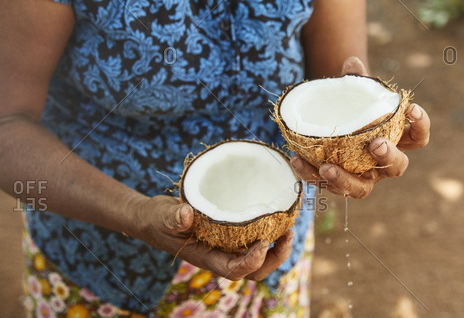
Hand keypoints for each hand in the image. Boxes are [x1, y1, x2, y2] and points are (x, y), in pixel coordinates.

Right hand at [131, 195, 292, 280]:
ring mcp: (226, 248)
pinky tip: (276, 214)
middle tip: (288, 234)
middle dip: (274, 257)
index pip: (236, 270)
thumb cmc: (156, 220)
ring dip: (276, 247)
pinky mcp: (229, 235)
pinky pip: (253, 240)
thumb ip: (172, 217)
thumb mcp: (162, 217)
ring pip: (258, 258)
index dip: (253, 260)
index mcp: (207, 258)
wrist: (153, 218)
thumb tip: (186, 215)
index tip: (264, 240)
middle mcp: (221, 256)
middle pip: (254, 270)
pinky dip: (268, 232)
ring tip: (288, 226)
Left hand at [290, 56, 429, 198]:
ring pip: (361, 188)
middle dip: (389, 157)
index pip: (418, 138)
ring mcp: (362, 178)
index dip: (420, 126)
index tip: (411, 108)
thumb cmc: (351, 110)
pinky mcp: (337, 184)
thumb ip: (355, 80)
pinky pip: (327, 186)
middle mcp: (382, 164)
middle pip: (397, 167)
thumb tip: (352, 63)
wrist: (332, 125)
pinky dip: (311, 174)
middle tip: (376, 144)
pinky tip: (296, 160)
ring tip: (327, 167)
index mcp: (395, 140)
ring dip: (345, 179)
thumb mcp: (353, 94)